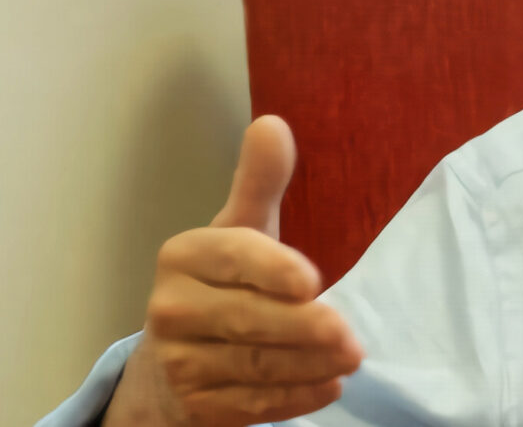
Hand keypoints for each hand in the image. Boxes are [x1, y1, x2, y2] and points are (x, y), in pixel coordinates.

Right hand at [106, 115, 363, 425]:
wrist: (174, 364)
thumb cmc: (222, 285)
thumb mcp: (240, 232)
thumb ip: (259, 184)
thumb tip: (273, 124)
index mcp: (183, 255)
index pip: (234, 258)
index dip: (273, 270)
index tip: (313, 283)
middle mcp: (170, 308)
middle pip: (249, 319)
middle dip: (306, 330)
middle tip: (352, 338)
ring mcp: (179, 361)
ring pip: (255, 365)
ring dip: (310, 366)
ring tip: (350, 359)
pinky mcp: (195, 404)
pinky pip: (252, 404)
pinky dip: (294, 398)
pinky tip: (327, 387)